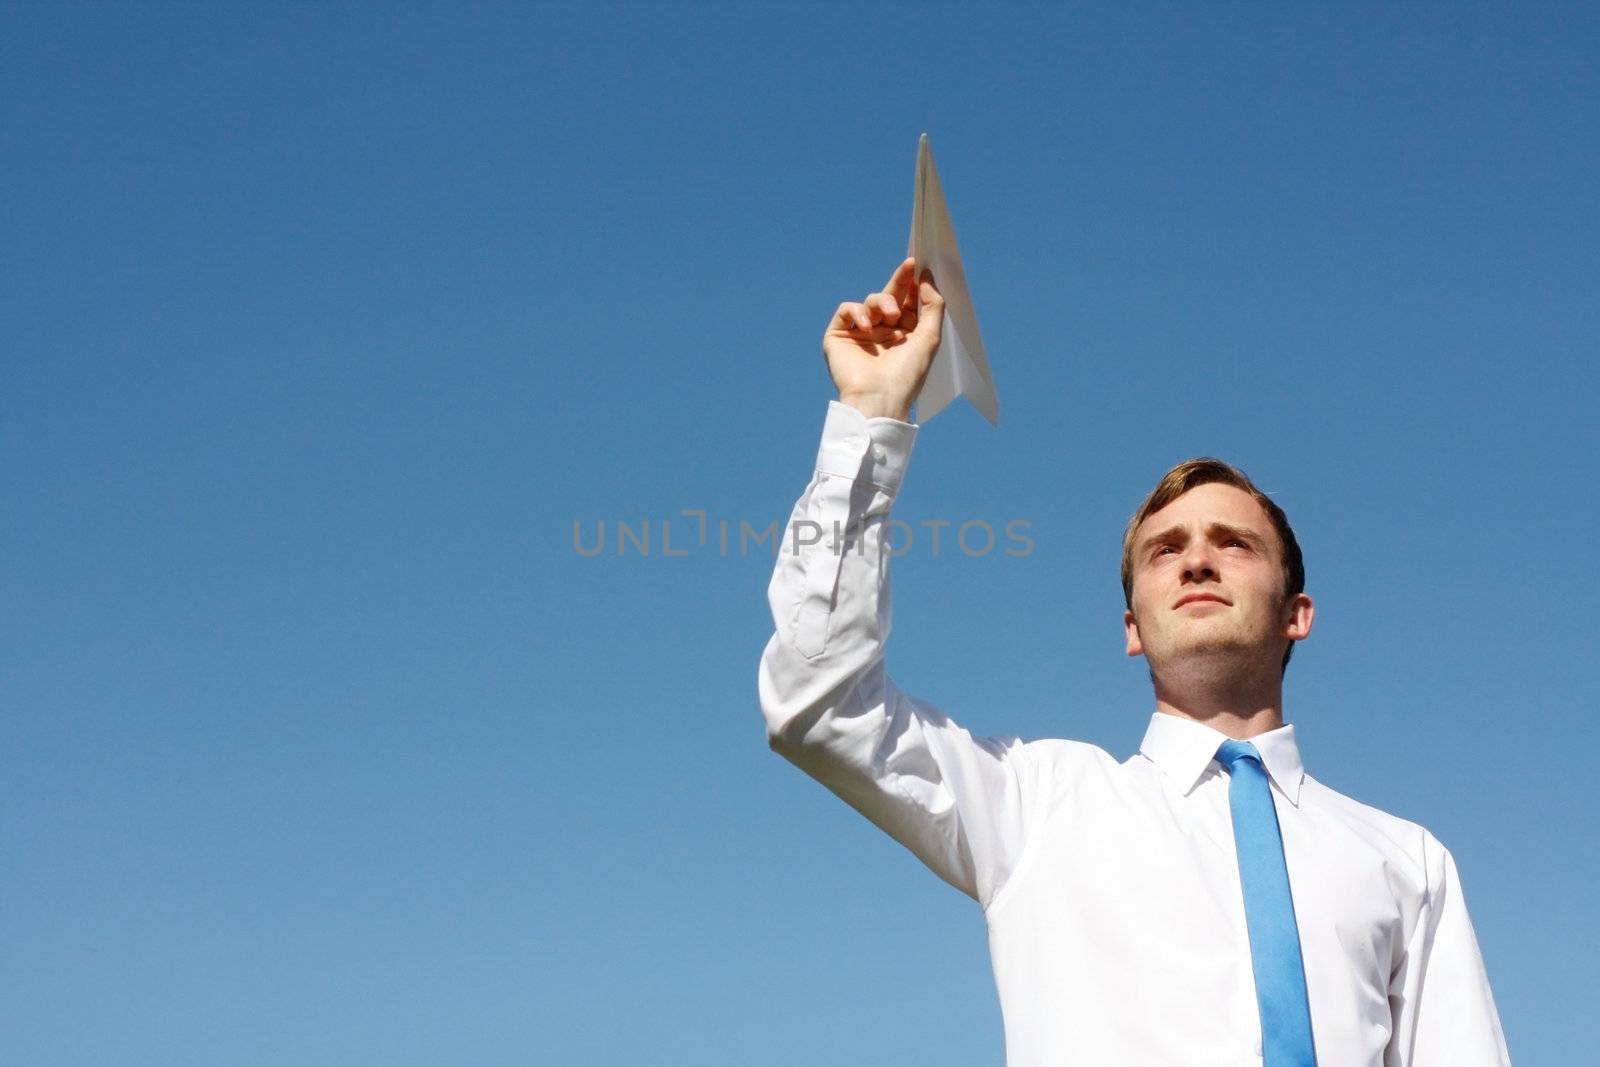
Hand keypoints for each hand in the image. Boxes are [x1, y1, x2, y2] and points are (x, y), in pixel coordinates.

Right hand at [822, 257, 943, 420]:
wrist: (878, 398)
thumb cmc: (907, 374)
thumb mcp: (930, 337)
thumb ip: (932, 305)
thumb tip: (927, 278)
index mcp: (904, 335)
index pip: (908, 302)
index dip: (914, 284)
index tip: (920, 266)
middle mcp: (882, 333)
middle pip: (890, 297)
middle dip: (900, 281)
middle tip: (909, 266)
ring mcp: (861, 334)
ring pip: (870, 301)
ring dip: (882, 303)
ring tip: (890, 317)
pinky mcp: (839, 336)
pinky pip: (848, 309)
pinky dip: (857, 312)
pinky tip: (867, 325)